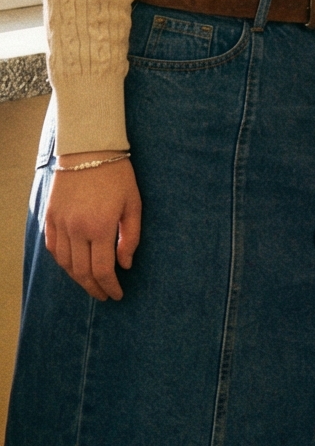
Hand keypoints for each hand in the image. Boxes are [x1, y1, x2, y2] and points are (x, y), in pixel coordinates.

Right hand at [44, 159, 140, 300]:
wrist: (88, 150)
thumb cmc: (118, 175)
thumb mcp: (134, 204)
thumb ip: (130, 237)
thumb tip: (125, 264)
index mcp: (99, 227)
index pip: (102, 269)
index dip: (109, 286)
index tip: (118, 294)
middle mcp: (76, 230)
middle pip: (81, 271)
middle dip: (94, 288)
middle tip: (104, 295)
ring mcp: (59, 224)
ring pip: (65, 263)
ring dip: (78, 278)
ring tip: (91, 284)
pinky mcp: (50, 217)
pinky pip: (53, 248)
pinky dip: (62, 262)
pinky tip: (73, 266)